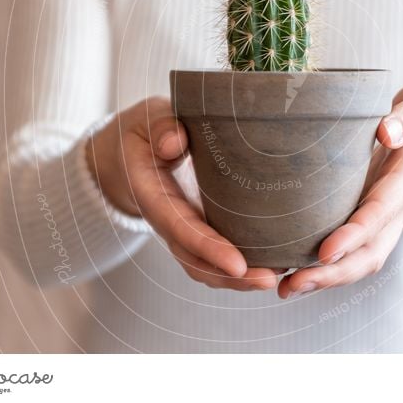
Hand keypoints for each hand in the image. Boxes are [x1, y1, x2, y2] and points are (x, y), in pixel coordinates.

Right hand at [85, 97, 280, 290]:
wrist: (126, 155)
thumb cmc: (142, 135)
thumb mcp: (146, 121)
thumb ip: (160, 127)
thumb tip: (176, 142)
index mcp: (152, 195)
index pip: (181, 227)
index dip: (208, 247)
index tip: (237, 264)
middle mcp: (166, 221)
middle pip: (195, 259)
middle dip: (230, 276)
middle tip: (268, 280)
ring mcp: (180, 230)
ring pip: (205, 266)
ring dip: (238, 280)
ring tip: (276, 278)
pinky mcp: (195, 229)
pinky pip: (213, 258)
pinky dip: (239, 269)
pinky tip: (270, 267)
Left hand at [278, 83, 402, 298]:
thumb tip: (387, 131)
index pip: (386, 204)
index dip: (358, 230)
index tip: (327, 249)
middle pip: (375, 247)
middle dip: (337, 270)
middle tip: (295, 282)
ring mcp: (391, 219)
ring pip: (367, 258)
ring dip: (329, 278)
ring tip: (288, 288)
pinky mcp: (378, 226)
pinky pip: (358, 254)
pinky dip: (328, 270)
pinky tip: (294, 277)